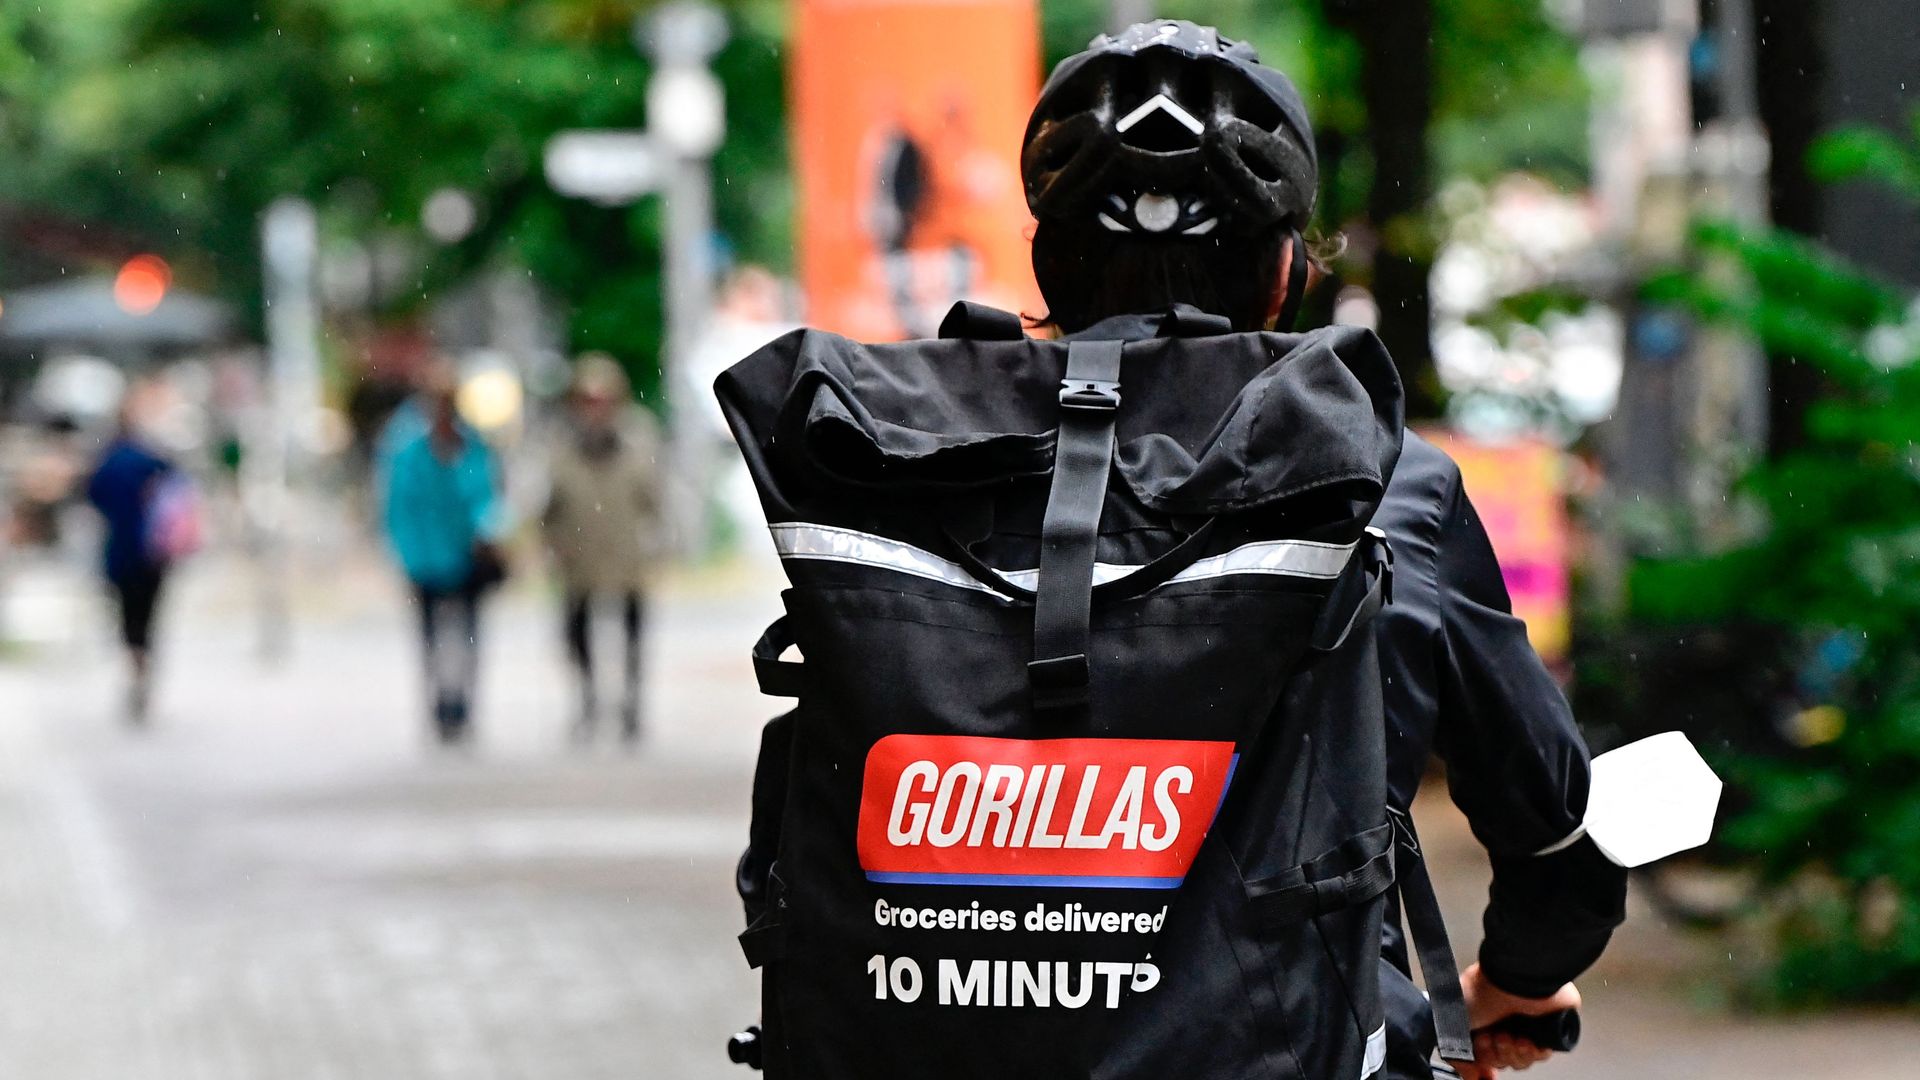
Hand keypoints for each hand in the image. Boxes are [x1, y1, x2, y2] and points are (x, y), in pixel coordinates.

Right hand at [1446, 962, 1580, 1078]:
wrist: (1513, 981)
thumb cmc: (1482, 989)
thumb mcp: (1455, 1020)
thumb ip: (1458, 1052)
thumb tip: (1467, 1074)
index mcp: (1482, 1018)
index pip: (1482, 1052)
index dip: (1481, 1061)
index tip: (1479, 1070)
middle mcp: (1503, 1021)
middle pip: (1500, 1059)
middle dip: (1493, 1055)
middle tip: (1489, 1039)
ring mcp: (1527, 1025)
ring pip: (1520, 1059)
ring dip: (1511, 1053)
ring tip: (1506, 1036)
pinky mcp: (1549, 1027)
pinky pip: (1541, 1054)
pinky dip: (1532, 1052)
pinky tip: (1525, 1040)